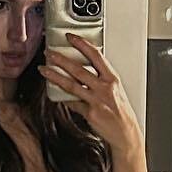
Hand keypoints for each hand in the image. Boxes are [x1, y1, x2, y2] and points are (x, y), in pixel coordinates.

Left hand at [43, 34, 144, 163]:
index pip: (96, 56)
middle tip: (49, 52)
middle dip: (61, 59)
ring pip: (71, 85)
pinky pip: (73, 103)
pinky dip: (63, 98)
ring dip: (55, 76)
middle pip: (79, 70)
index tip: (70, 37)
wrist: (126, 134)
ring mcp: (97, 101)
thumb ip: (102, 79)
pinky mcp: (90, 113)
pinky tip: (55, 93)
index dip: (82, 44)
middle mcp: (105, 88)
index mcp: (112, 79)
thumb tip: (85, 69)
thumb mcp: (117, 90)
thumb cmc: (122, 113)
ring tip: (44, 69)